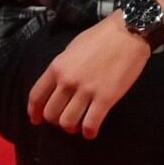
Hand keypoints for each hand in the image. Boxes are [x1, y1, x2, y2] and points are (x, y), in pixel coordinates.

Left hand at [26, 14, 154, 138]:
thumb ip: (62, 67)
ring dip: (72, 128)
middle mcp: (67, 81)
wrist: (129, 32)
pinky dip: (89, 132)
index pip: (36, 97)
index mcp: (57, 67)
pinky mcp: (105, 99)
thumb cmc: (101, 37)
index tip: (37, 119)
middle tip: (66, 119)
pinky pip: (90, 124)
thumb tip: (58, 85)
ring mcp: (86, 91)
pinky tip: (91, 131)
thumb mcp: (72, 48)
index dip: (34, 112)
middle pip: (51, 113)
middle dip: (56, 121)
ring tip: (79, 125)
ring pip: (67, 122)